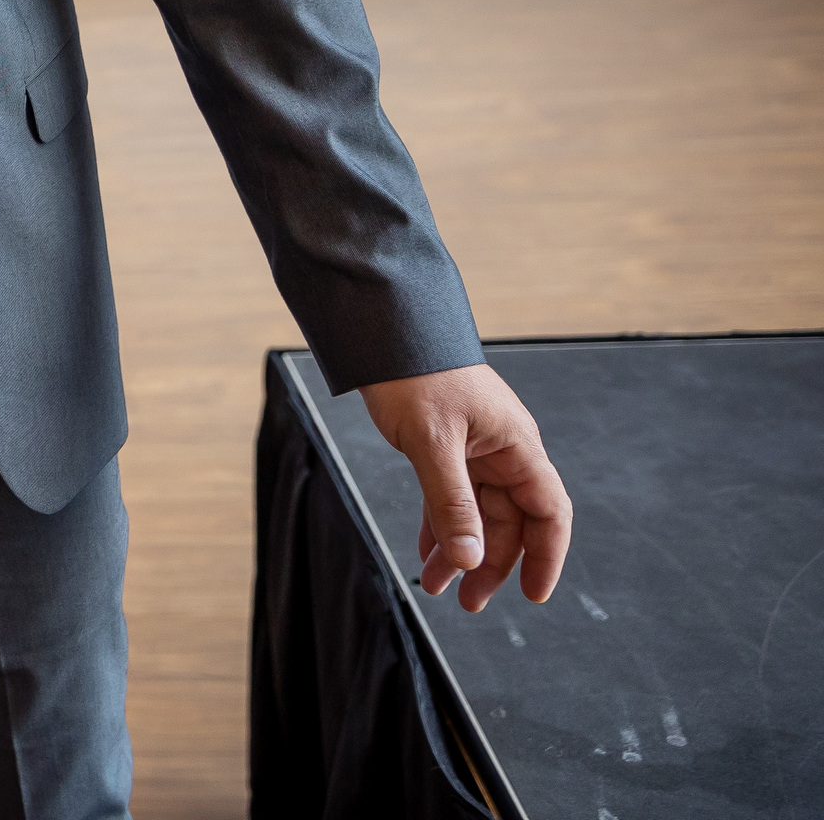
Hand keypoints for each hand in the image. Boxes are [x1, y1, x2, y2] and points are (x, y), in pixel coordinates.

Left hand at [360, 363, 572, 611]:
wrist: (385, 330)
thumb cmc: (415, 375)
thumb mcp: (432, 442)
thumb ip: (451, 502)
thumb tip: (470, 560)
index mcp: (517, 446)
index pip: (548, 512)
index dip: (546, 556)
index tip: (533, 595)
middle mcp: (502, 451)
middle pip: (509, 521)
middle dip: (490, 563)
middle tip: (468, 603)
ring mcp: (475, 449)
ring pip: (476, 513)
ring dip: (459, 550)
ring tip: (436, 587)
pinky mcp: (446, 446)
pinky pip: (451, 497)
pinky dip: (440, 525)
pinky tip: (427, 553)